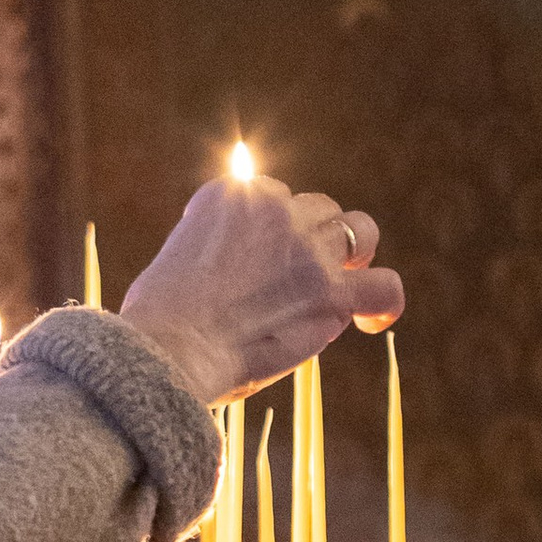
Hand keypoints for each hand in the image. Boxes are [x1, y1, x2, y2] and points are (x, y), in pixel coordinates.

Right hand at [118, 173, 402, 410]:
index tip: (248, 260)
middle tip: (299, 273)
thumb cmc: (157, 321)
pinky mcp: (332, 293)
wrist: (167, 348)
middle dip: (314, 237)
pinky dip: (382, 302)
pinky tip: (370, 321)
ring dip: (353, 255)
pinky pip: (383, 287)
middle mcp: (275, 209)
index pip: (270, 195)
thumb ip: (216, 247)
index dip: (265, 230)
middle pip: (318, 208)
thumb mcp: (176, 257)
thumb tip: (241, 273)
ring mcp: (308, 248)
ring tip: (340, 284)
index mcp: (231, 193)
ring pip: (358, 232)